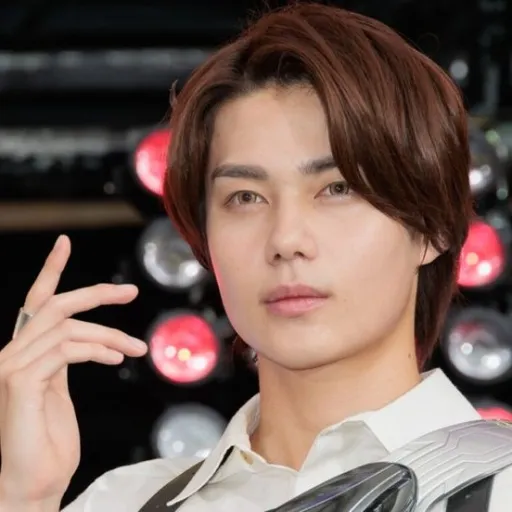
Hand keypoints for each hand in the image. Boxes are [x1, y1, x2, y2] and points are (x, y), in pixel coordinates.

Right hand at [0, 235, 147, 509]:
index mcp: (24, 353)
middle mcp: (12, 353)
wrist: (34, 484)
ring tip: (134, 348)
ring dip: (109, 335)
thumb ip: (67, 358)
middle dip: (95, 293)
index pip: (35, 303)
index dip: (50, 271)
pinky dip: (96, 349)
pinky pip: (67, 348)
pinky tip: (116, 358)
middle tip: (130, 292)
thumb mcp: (59, 389)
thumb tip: (95, 340)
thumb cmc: (50, 442)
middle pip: (55, 306)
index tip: (64, 243)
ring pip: (68, 326)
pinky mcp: (19, 380)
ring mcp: (11, 366)